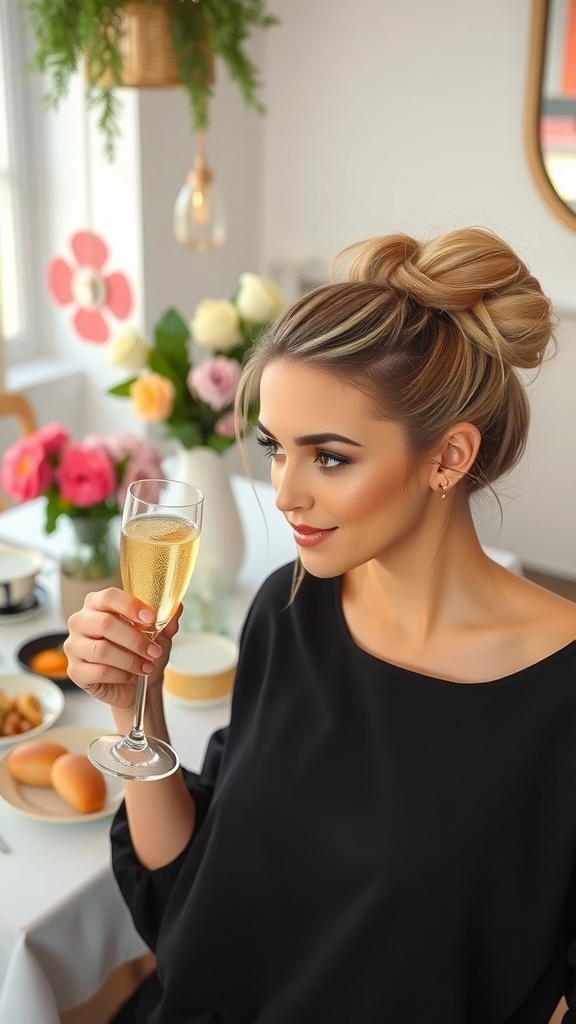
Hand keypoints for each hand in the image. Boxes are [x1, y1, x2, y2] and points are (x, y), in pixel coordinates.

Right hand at [63, 587, 181, 709]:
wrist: (137, 685)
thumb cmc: (142, 652)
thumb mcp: (159, 634)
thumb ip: (166, 620)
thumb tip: (177, 606)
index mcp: (97, 604)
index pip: (108, 596)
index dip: (130, 606)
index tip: (150, 618)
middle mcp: (80, 621)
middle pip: (105, 624)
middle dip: (135, 640)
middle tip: (154, 652)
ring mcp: (74, 646)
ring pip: (102, 650)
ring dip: (130, 660)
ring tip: (146, 667)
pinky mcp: (74, 670)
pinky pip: (98, 671)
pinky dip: (121, 675)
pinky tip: (130, 676)